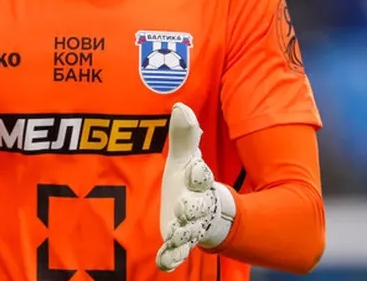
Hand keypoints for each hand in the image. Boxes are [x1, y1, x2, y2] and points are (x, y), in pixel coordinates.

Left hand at [156, 102, 236, 271]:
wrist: (198, 209)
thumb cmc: (188, 180)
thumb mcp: (183, 156)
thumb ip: (183, 135)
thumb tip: (179, 106)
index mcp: (199, 182)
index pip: (202, 177)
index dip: (199, 173)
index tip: (195, 168)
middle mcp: (197, 206)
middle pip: (197, 207)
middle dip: (191, 205)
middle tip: (183, 204)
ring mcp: (188, 226)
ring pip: (188, 231)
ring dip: (182, 232)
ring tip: (175, 232)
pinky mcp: (178, 242)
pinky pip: (176, 252)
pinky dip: (171, 257)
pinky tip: (165, 261)